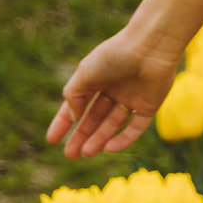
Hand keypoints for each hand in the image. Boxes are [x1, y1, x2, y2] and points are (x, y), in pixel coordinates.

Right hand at [47, 27, 185, 159]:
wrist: (151, 47)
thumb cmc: (115, 55)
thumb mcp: (84, 73)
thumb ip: (74, 96)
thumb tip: (75, 119)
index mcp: (96, 77)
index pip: (77, 104)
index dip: (64, 122)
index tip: (51, 140)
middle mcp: (114, 88)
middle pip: (95, 118)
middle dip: (82, 136)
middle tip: (70, 155)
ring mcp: (132, 97)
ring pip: (113, 124)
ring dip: (99, 139)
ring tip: (86, 153)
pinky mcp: (150, 105)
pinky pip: (136, 127)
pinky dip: (123, 139)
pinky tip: (109, 148)